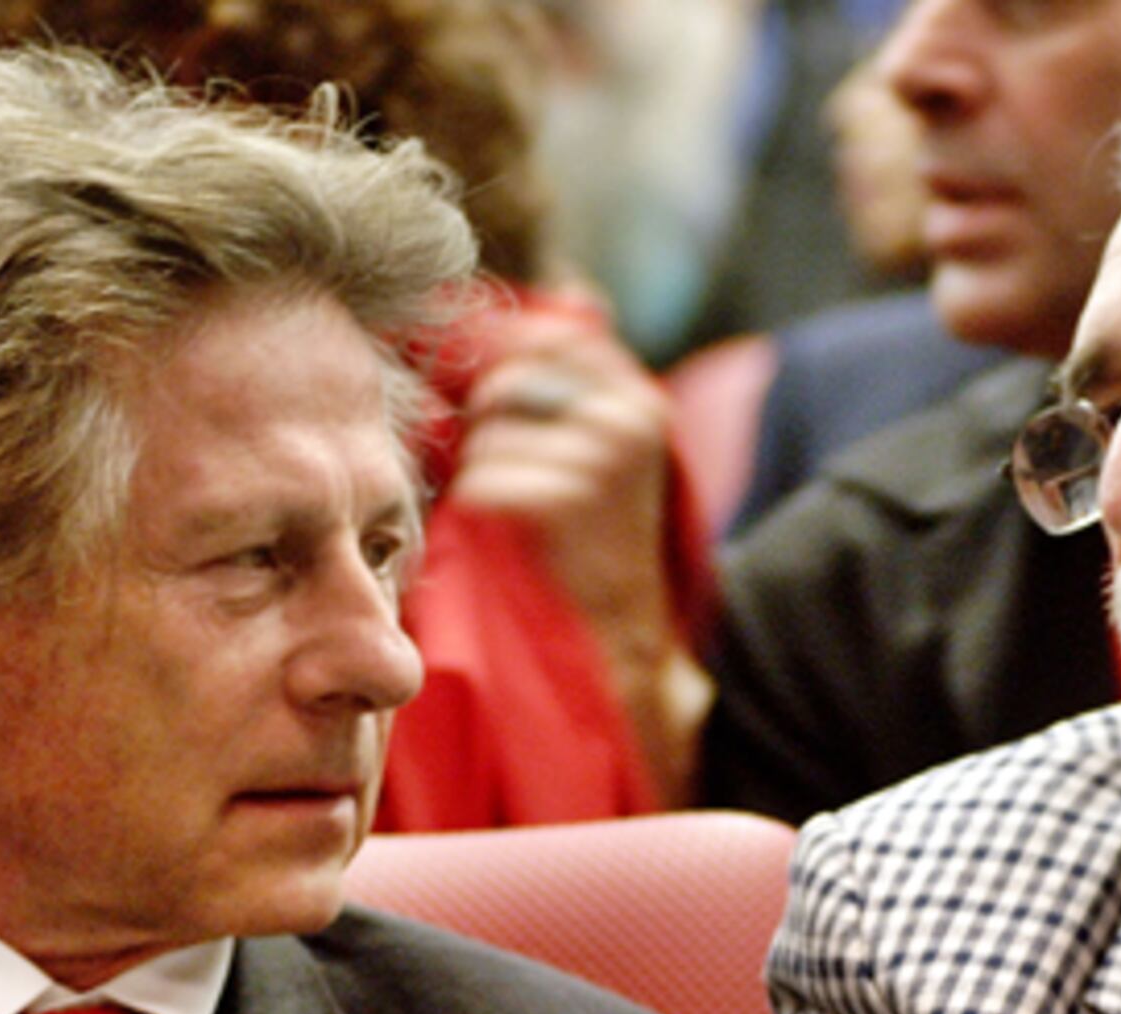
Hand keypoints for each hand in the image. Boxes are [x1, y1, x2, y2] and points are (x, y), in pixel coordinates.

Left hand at [453, 306, 673, 631]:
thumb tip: (573, 281)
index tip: (497, 400)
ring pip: (489, 434)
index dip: (505, 360)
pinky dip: (480, 507)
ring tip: (515, 504)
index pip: (551, 334)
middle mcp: (629, 416)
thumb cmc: (600, 529)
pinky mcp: (569, 498)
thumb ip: (587, 367)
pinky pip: (484, 480)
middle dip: (489, 423)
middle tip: (507, 466)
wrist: (622, 624)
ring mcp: (603, 456)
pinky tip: (509, 526)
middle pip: (508, 383)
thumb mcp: (611, 438)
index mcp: (640, 395)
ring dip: (483, 471)